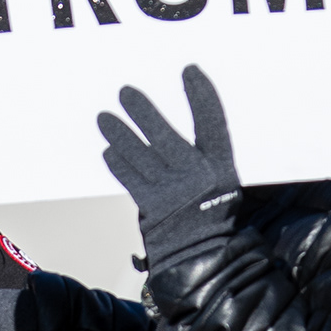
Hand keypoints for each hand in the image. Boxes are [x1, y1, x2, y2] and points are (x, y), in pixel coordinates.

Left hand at [96, 64, 240, 276]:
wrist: (205, 258)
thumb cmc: (215, 219)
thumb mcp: (226, 186)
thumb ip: (210, 159)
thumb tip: (175, 133)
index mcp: (222, 168)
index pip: (212, 123)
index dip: (201, 96)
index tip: (188, 71)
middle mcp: (197, 176)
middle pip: (165, 135)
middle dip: (143, 112)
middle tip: (125, 92)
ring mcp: (173, 192)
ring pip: (140, 155)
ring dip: (120, 134)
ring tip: (104, 118)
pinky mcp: (153, 207)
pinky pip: (131, 179)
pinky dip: (119, 164)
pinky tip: (109, 150)